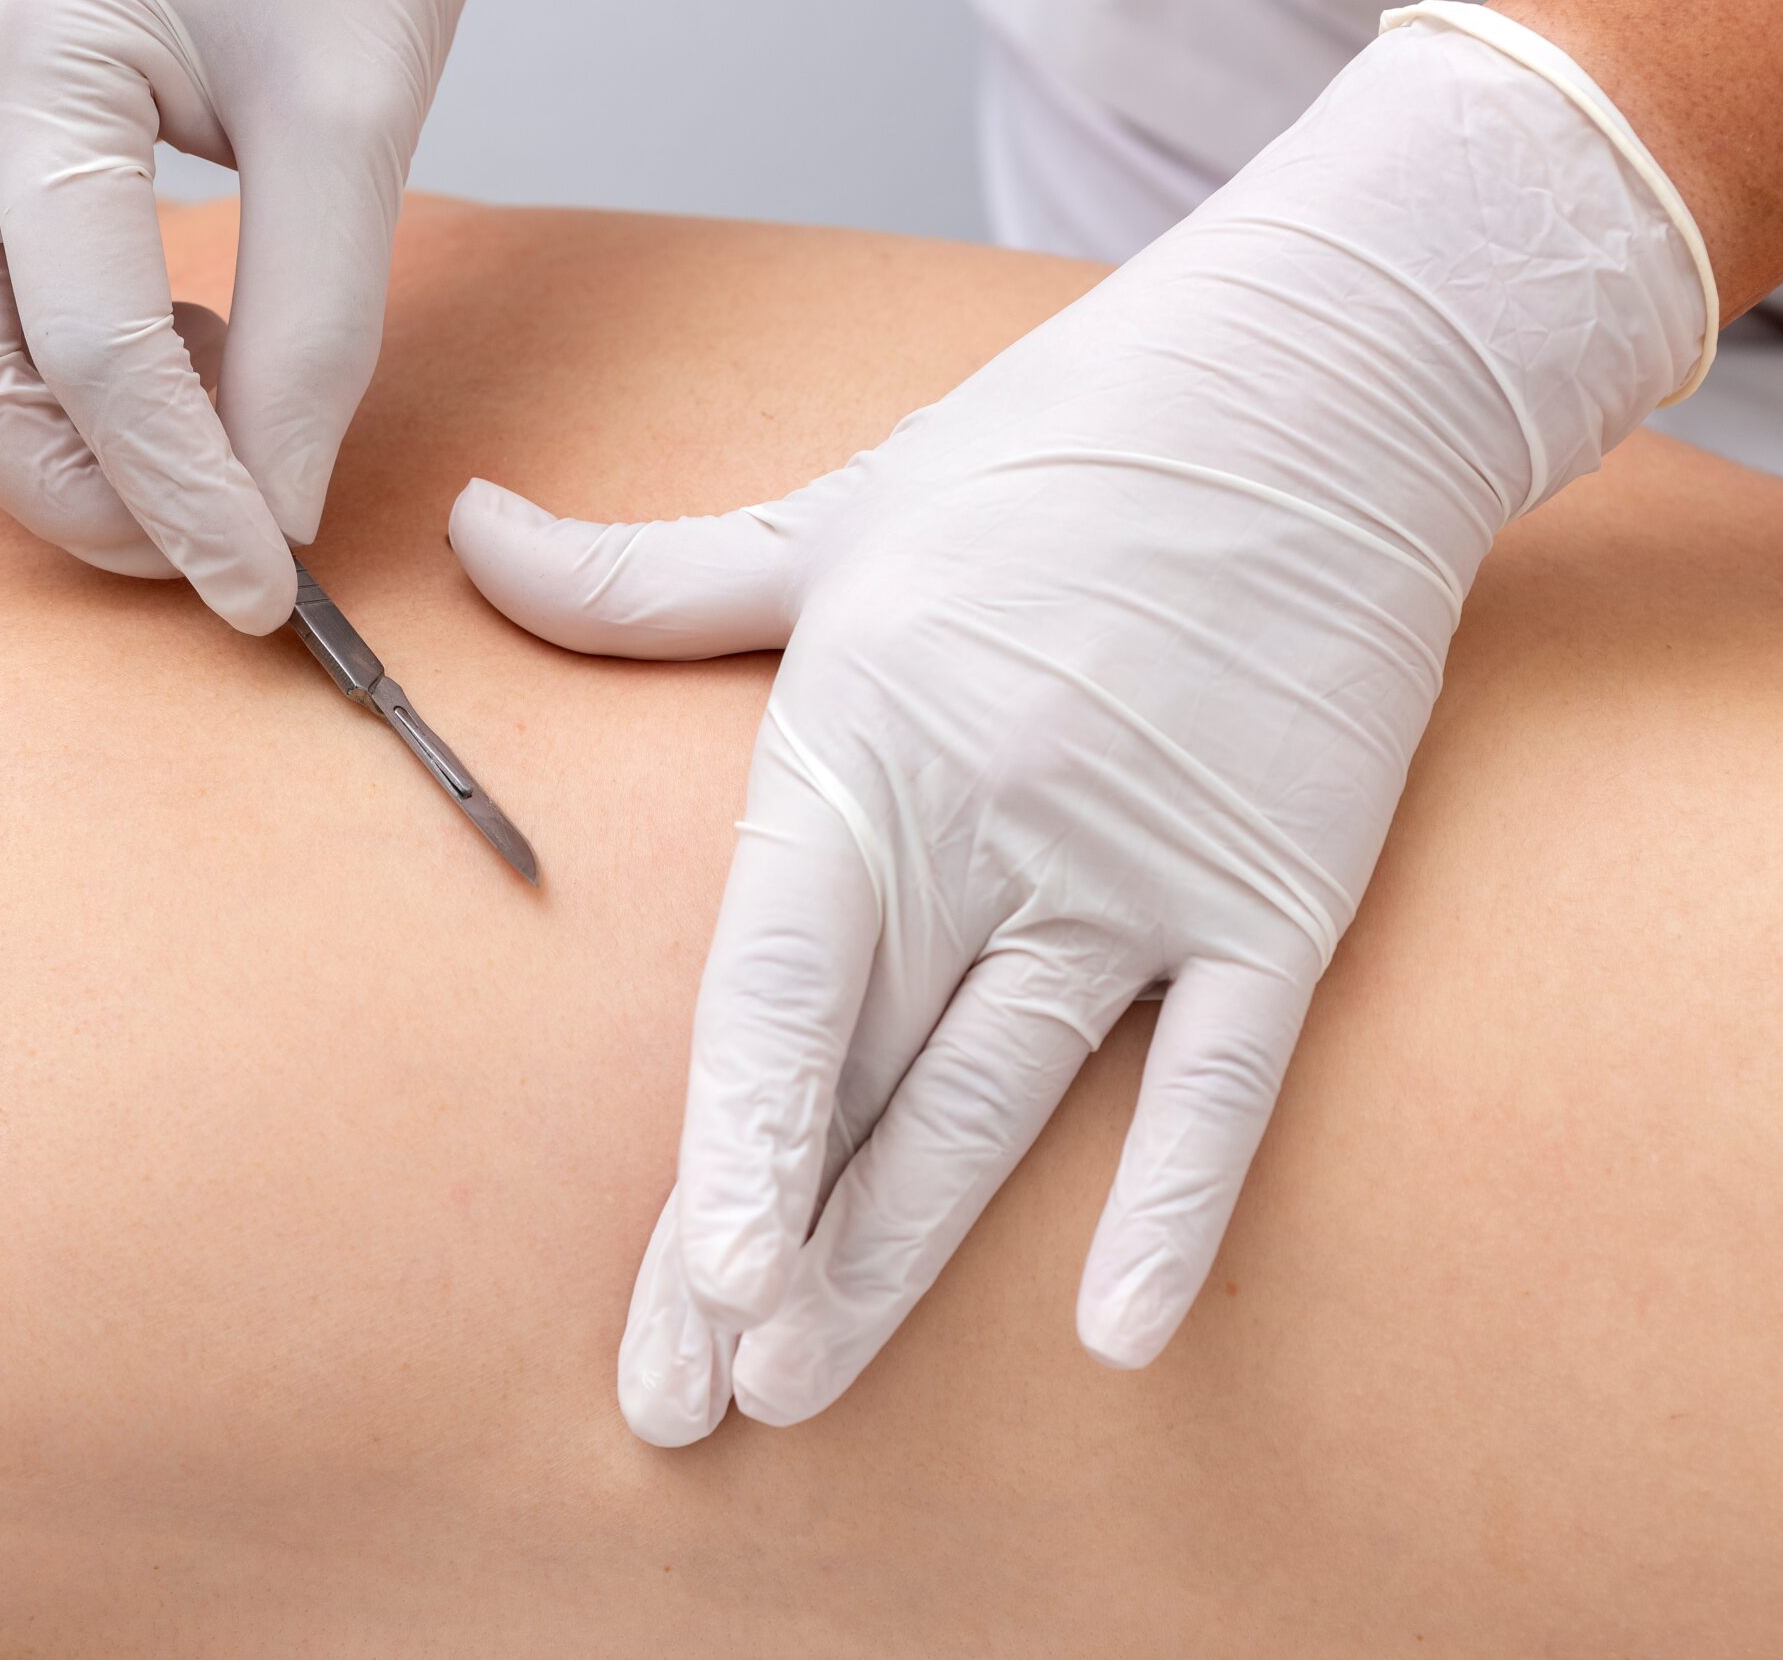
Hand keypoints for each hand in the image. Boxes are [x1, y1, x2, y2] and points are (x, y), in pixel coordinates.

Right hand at [0, 0, 471, 632]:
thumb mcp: (353, 115)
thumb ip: (313, 330)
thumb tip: (271, 508)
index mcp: (25, 54)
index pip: (95, 348)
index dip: (185, 493)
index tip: (267, 591)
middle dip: (83, 492)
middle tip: (211, 552)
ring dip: (26, 435)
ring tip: (183, 427)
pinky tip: (116, 365)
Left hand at [452, 7, 1711, 1444]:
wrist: (1316, 382)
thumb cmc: (1053, 446)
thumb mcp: (828, 513)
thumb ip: (640, 579)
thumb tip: (466, 536)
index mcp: (869, 741)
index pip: (780, 978)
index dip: (736, 1134)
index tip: (696, 1274)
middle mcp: (998, 823)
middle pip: (863, 1081)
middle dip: (776, 1251)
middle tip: (692, 1401)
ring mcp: (1139, 869)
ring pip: (1005, 1101)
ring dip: (906, 1255)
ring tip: (810, 1383)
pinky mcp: (1275, 889)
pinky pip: (1223, 1070)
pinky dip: (1176, 1196)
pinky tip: (1120, 1333)